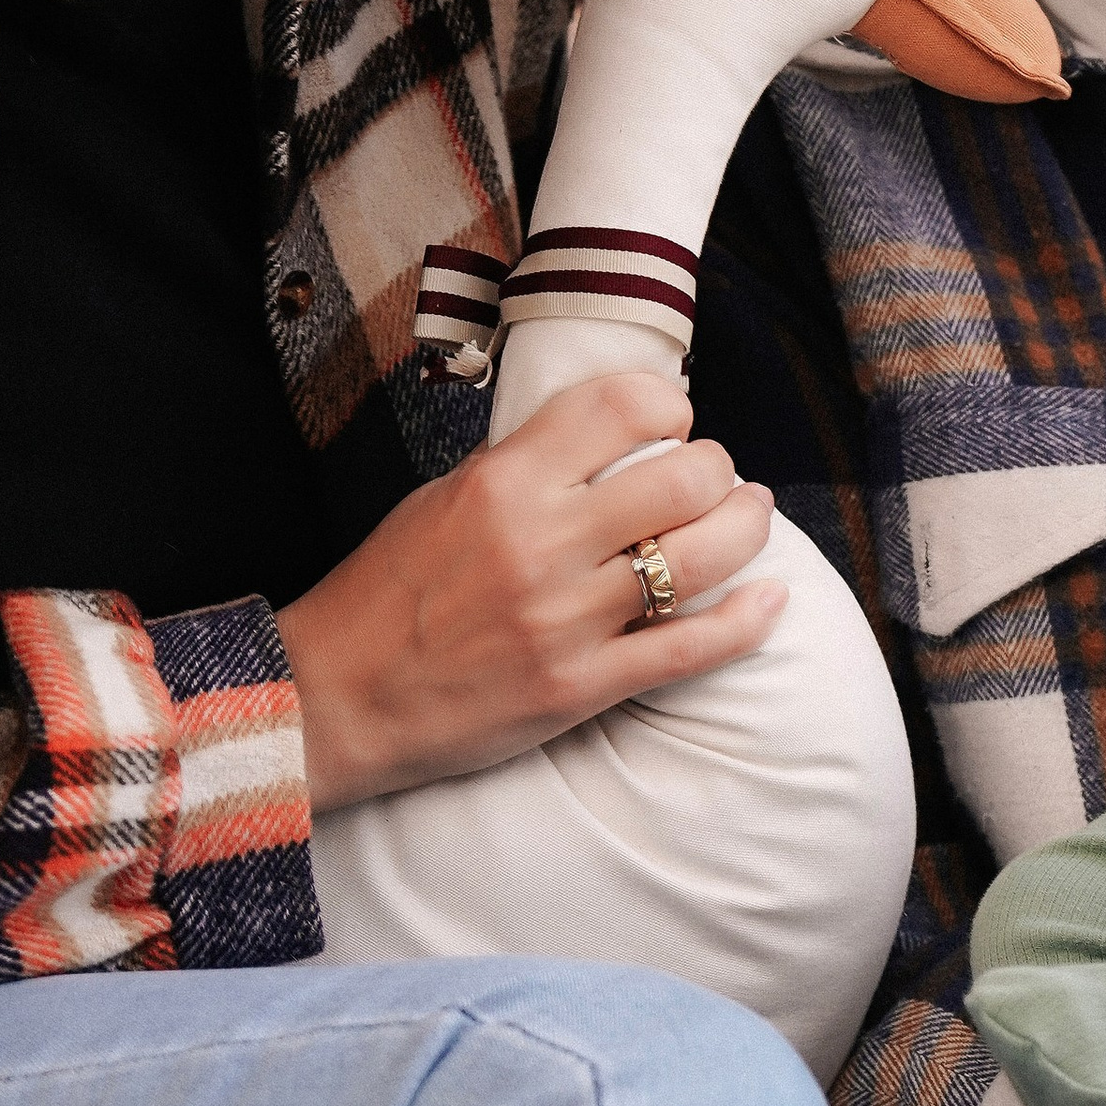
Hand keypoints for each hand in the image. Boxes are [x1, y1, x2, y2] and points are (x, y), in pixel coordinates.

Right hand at [279, 374, 782, 810]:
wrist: (335, 700)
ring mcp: (566, 619)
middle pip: (686, 477)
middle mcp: (541, 543)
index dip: (669, 406)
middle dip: (718, 471)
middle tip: (715, 480)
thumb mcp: (441, 498)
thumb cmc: (386, 594)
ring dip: (746, 529)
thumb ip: (525, 465)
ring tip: (748, 520)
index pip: (621, 406)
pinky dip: (747, 620)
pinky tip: (770, 599)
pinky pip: (692, 647)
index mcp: (503, 483)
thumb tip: (608, 438)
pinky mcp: (582, 687)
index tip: (673, 422)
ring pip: (704, 556)